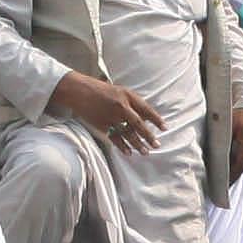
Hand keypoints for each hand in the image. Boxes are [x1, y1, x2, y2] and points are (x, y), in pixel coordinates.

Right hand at [49, 75, 166, 153]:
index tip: (164, 128)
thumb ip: (131, 102)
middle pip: (139, 124)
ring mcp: (111, 116)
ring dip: (137, 144)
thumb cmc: (100, 90)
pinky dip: (122, 146)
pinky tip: (129, 152)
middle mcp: (121, 106)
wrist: (79, 90)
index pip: (146, 109)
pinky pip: (114, 137)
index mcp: (127, 95)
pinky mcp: (102, 124)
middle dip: (149, 136)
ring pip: (128, 133)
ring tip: (145, 152)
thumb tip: (144, 117)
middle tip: (157, 145)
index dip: (156, 119)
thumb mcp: (119, 91)